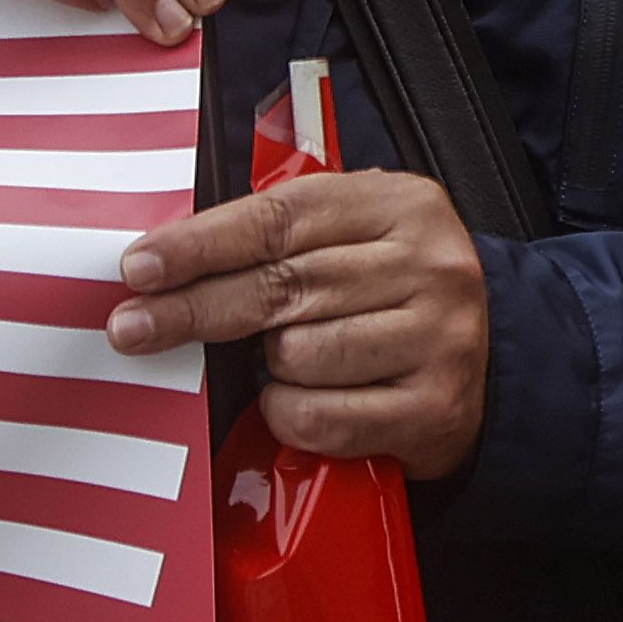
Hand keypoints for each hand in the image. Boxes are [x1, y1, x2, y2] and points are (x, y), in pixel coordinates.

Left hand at [112, 171, 491, 479]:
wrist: (489, 366)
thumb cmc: (394, 299)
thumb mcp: (358, 239)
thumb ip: (281, 236)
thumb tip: (164, 262)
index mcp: (405, 205)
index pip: (282, 217)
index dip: (200, 243)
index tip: (139, 267)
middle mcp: (432, 265)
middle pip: (281, 285)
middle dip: (194, 309)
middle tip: (133, 327)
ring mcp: (440, 337)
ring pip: (297, 354)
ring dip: (270, 368)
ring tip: (287, 363)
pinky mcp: (433, 407)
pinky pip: (318, 416)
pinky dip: (290, 414)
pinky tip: (302, 401)